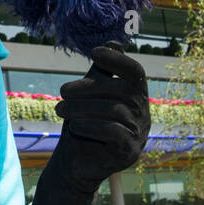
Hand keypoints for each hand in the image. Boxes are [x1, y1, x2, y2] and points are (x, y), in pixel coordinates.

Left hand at [51, 42, 150, 186]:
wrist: (74, 163)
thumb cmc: (82, 123)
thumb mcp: (88, 94)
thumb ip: (101, 72)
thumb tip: (115, 42)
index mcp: (136, 95)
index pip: (135, 71)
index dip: (117, 59)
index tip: (94, 52)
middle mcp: (143, 113)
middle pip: (121, 90)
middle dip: (88, 88)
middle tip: (62, 91)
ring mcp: (139, 133)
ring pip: (114, 110)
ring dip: (82, 108)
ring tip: (60, 109)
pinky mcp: (129, 152)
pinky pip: (113, 132)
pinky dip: (90, 126)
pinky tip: (75, 126)